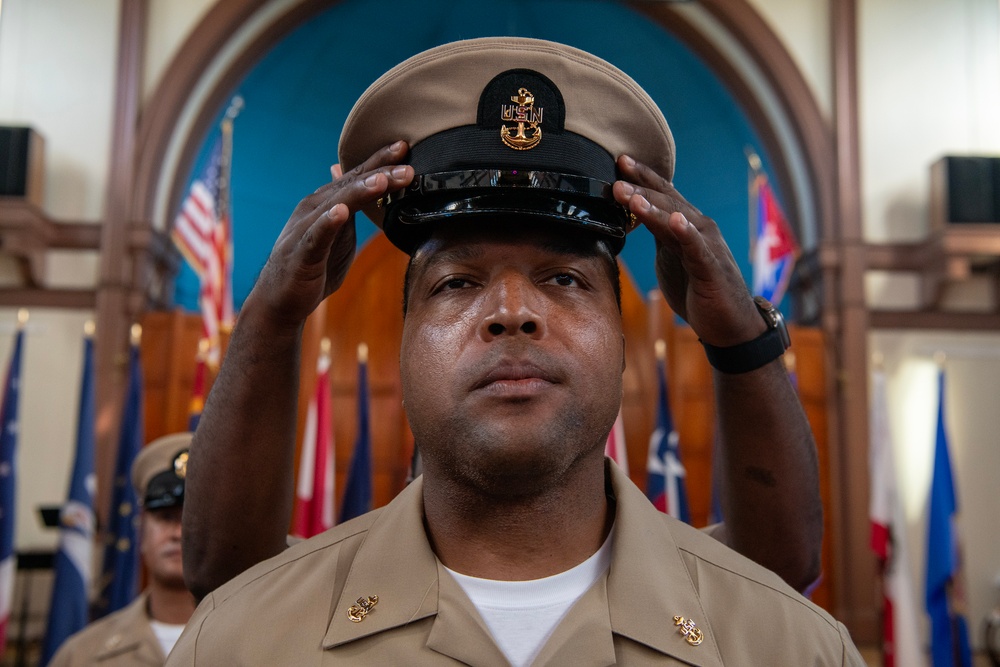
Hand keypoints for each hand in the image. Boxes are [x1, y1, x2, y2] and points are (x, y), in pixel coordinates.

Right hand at [250, 141, 413, 333]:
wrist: (280, 298)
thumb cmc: (313, 265)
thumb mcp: (339, 231)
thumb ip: (353, 205)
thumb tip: (366, 177)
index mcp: (328, 201)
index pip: (358, 176)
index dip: (381, 161)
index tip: (406, 147)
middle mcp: (315, 208)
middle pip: (352, 185)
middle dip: (380, 174)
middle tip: (408, 167)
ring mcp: (307, 228)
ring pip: (337, 205)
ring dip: (360, 192)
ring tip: (381, 181)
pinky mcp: (302, 253)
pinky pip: (316, 236)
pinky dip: (328, 223)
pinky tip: (341, 213)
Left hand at [612, 155, 764, 346]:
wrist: (729, 323)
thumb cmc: (698, 288)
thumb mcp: (671, 256)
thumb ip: (658, 234)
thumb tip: (633, 215)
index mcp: (686, 224)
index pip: (663, 194)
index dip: (643, 176)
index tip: (620, 160)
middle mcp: (699, 228)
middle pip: (667, 203)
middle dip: (641, 189)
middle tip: (617, 178)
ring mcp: (706, 246)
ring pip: (678, 221)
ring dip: (655, 208)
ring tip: (633, 198)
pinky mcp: (711, 268)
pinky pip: (697, 248)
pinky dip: (687, 233)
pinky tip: (677, 221)